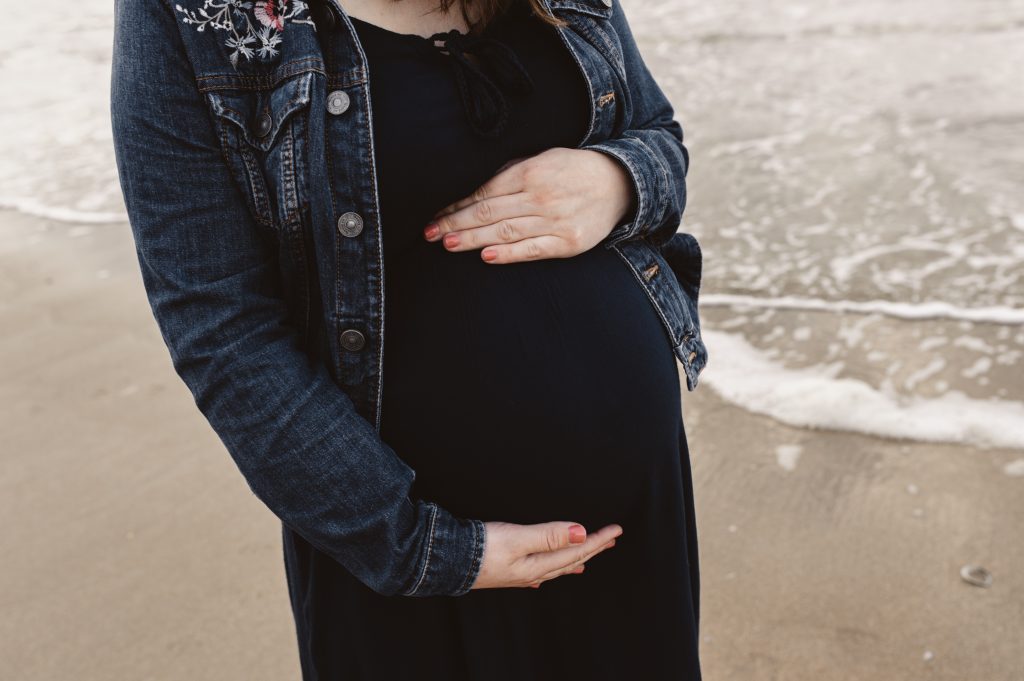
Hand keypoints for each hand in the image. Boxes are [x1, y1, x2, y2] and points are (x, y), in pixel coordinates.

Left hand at [422, 147, 636, 263]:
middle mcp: (540, 196)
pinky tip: (487, 256)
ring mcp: (555, 221)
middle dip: (456, 224)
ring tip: (448, 244)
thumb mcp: (541, 159)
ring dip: (473, 239)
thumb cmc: (572, 171)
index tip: (435, 216)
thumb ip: (509, 173)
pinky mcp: (568, 243)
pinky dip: (509, 254)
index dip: (457, 206)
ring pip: (505, 231)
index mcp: (530, 172)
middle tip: (430, 234)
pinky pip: (533, 250)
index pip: (484, 192)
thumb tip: (473, 191)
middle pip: (489, 212)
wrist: (619, 183)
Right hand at [470, 520, 623, 589]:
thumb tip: (581, 532)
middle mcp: (532, 572)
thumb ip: (549, 535)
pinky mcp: (506, 570)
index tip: (616, 530)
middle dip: (592, 548)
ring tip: (587, 558)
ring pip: (555, 567)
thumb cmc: (479, 549)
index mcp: (538, 565)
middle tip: (611, 539)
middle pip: (570, 559)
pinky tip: (544, 575)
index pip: (576, 550)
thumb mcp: (517, 539)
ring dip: (574, 559)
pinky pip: (537, 571)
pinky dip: (548, 569)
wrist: (445, 561)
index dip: (597, 539)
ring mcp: (519, 573)